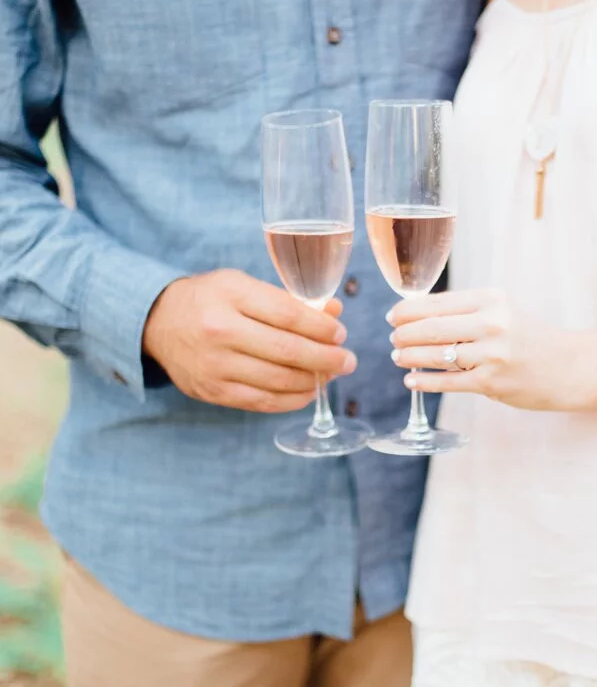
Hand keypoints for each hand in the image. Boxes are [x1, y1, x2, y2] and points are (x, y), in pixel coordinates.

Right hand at [143, 269, 356, 413]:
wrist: (157, 322)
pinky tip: (306, 391)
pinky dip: (291, 399)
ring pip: (278, 381)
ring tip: (330, 375)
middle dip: (326, 359)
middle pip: (287, 351)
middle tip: (348, 361)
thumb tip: (334, 313)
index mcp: (230, 295)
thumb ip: (287, 300)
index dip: (321, 328)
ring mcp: (215, 366)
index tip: (340, 333)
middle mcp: (220, 331)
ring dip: (313, 381)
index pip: (288, 315)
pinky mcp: (213, 392)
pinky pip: (262, 402)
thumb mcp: (242, 285)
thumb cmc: (209, 299)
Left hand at [388, 288, 585, 410]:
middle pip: (431, 327)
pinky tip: (410, 380)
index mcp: (491, 299)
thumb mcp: (502, 311)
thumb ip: (467, 311)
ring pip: (436, 354)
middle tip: (393, 338)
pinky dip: (424, 381)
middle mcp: (491, 323)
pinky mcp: (492, 382)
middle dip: (404, 334)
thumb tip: (418, 314)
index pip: (437, 302)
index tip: (393, 316)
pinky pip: (448, 382)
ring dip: (409, 356)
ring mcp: (492, 354)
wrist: (568, 367)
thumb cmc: (529, 338)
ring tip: (398, 357)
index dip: (407, 310)